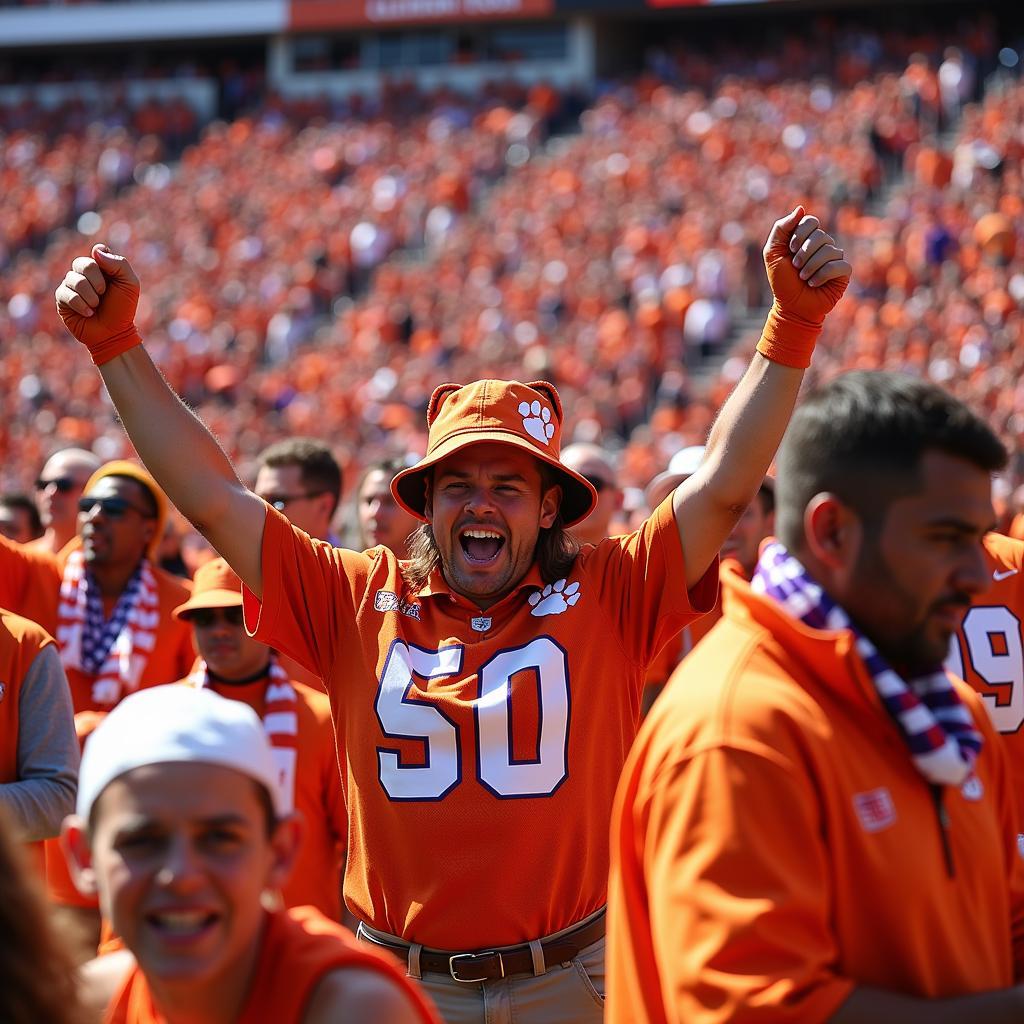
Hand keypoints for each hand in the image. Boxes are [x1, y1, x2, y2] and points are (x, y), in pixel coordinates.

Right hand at [55, 244, 139, 348]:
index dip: (103, 260)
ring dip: (90, 296)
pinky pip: (66, 294)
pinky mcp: (62, 298)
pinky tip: (88, 313)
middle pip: (82, 263)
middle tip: (104, 293)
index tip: (110, 274)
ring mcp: (71, 284)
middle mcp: (84, 273)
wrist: (113, 334)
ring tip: (97, 306)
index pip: (98, 252)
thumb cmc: (122, 309)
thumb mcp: (129, 285)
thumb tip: (96, 251)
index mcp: (102, 267)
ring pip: (74, 279)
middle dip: (97, 281)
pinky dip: (81, 305)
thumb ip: (119, 264)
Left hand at [763, 206, 850, 324]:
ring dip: (810, 267)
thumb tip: (801, 208)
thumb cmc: (782, 282)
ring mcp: (835, 257)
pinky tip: (814, 284)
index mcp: (808, 238)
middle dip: (803, 253)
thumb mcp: (773, 254)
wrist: (791, 307)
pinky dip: (822, 276)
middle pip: (820, 236)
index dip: (799, 234)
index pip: (810, 221)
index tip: (790, 250)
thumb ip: (781, 229)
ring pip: (829, 251)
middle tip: (796, 267)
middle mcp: (824, 245)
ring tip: (804, 278)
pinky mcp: (844, 272)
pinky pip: (837, 265)